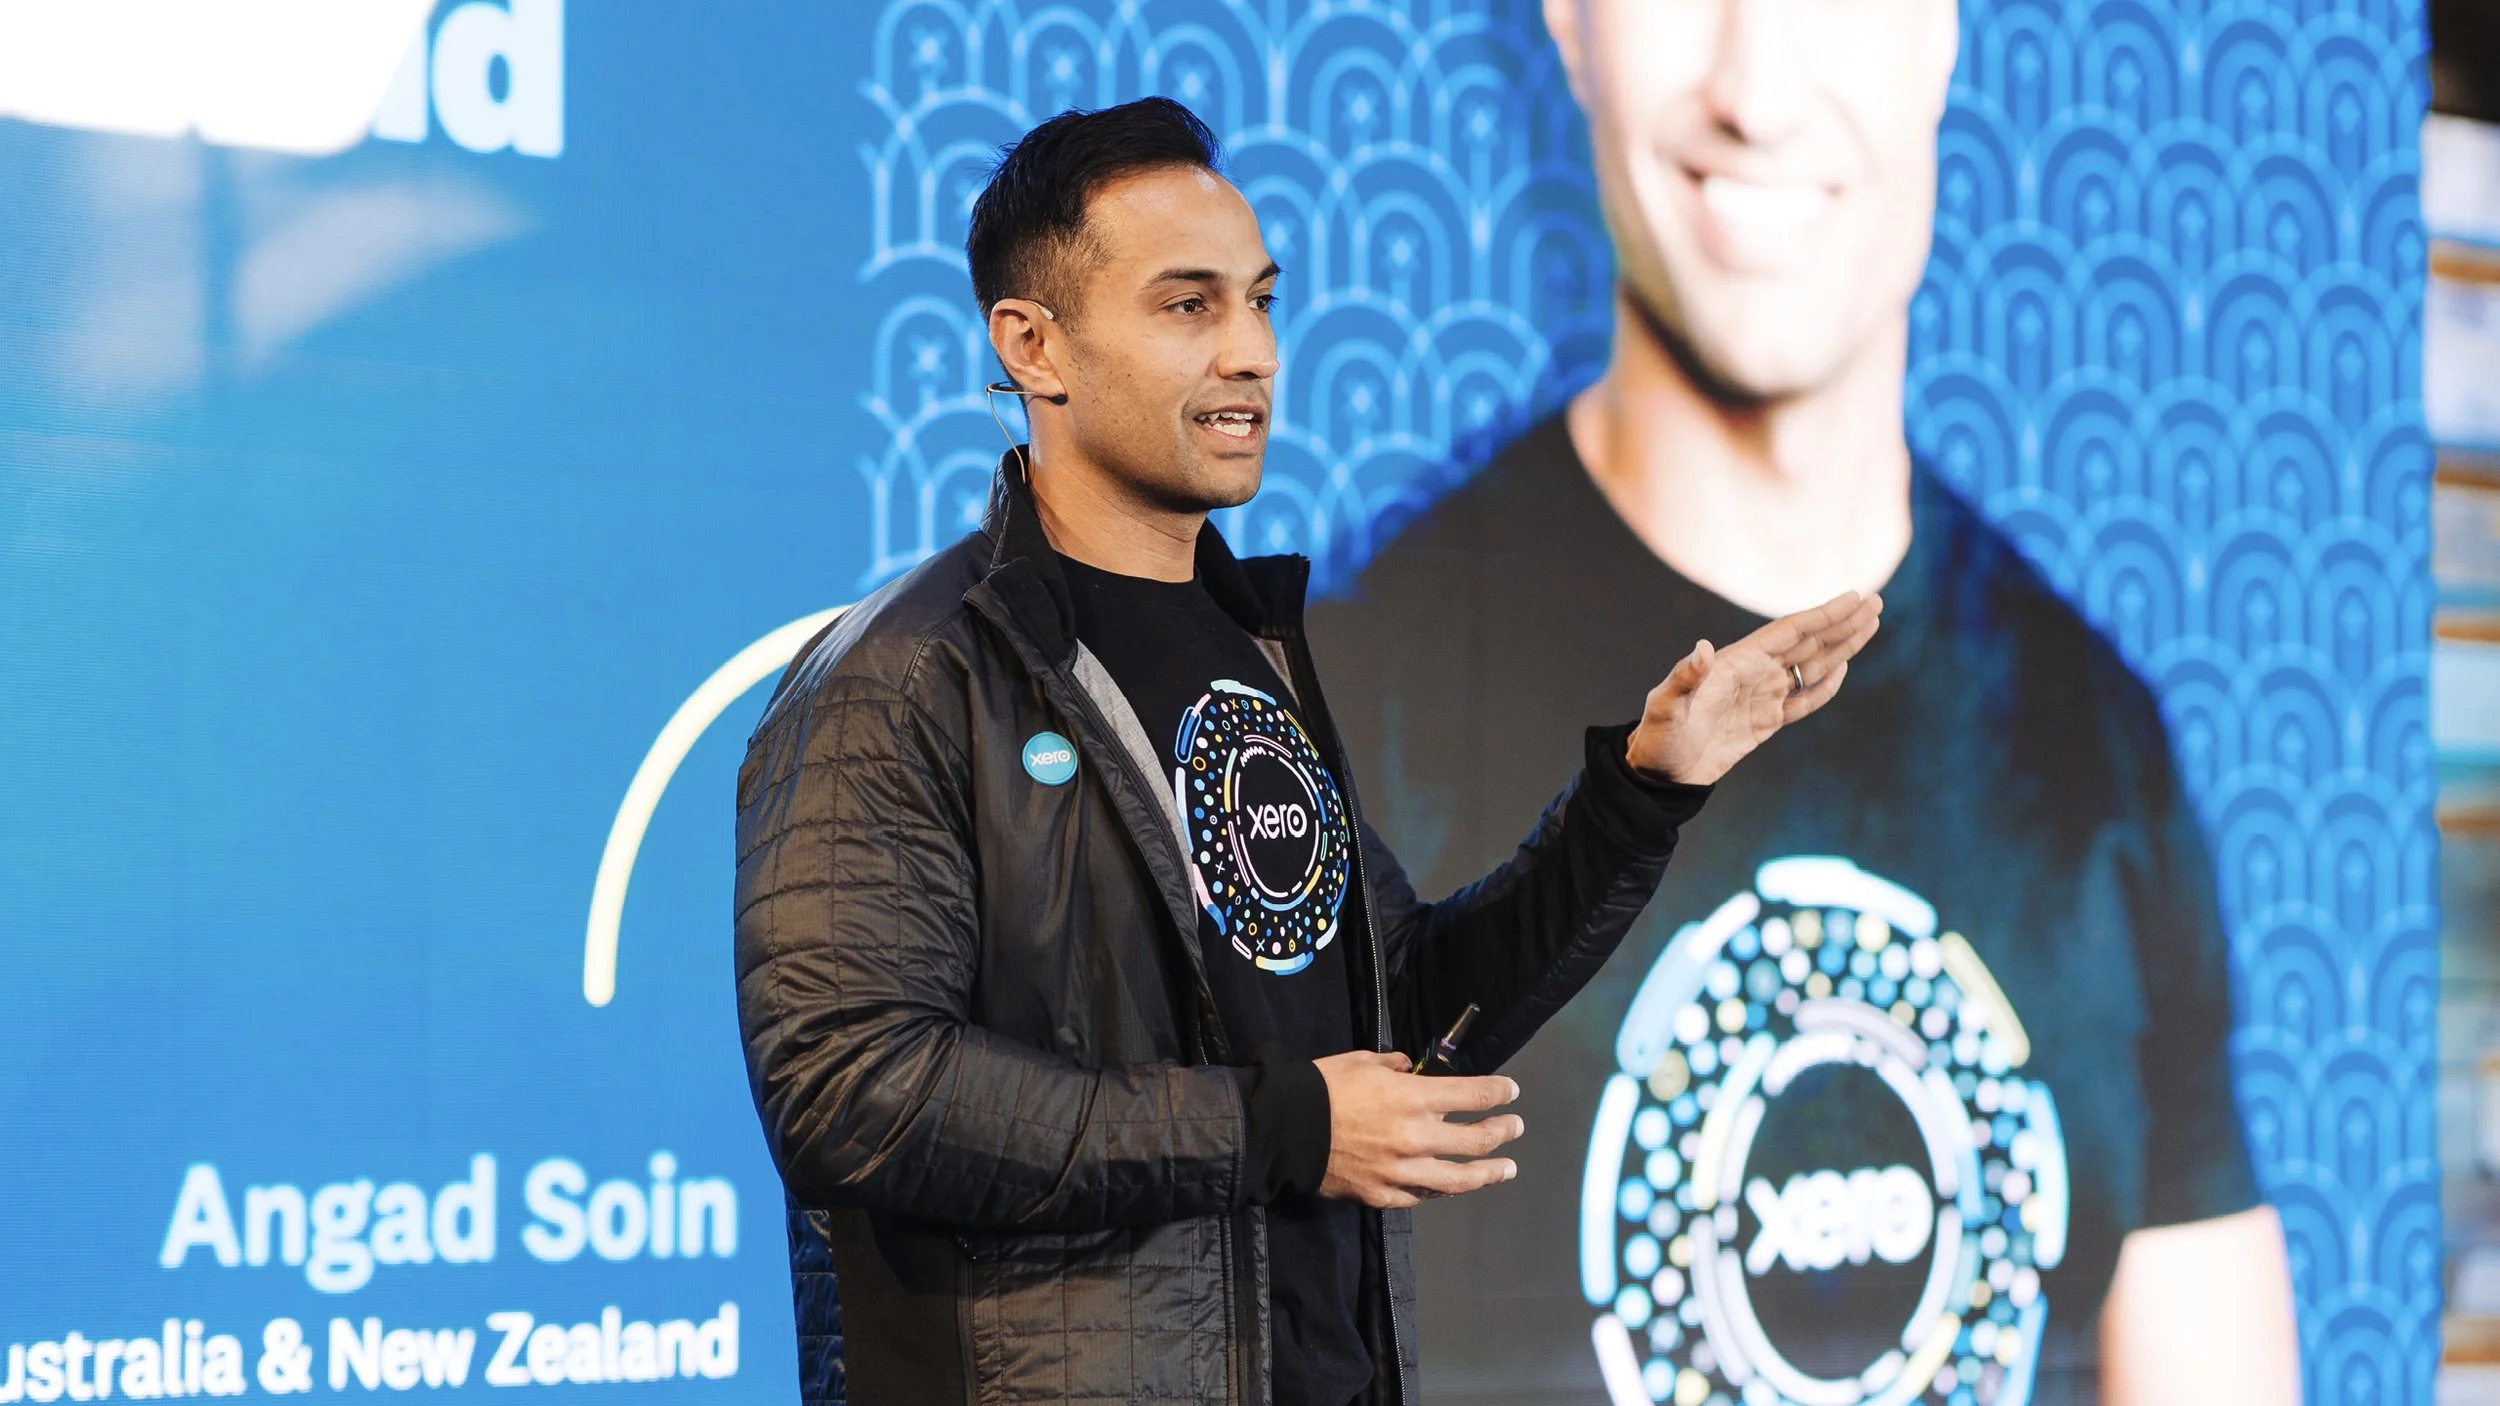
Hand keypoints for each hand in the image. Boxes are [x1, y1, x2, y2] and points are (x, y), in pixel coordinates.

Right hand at [1312, 1051, 1524, 1208]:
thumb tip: (1409, 1070)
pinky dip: (1441, 1188)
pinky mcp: (1385, 1196)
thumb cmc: (1323, 1087)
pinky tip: (1453, 1184)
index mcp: (1414, 1098)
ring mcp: (1403, 1172)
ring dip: (1489, 1172)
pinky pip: (1423, 1195)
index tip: (1511, 1091)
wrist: (1285, 1130)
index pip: (1474, 1095)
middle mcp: (1417, 1137)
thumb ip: (1395, 1066)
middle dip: (1502, 1130)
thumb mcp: (1362, 1061)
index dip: (1499, 1093)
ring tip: (1507, 1168)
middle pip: (1477, 1139)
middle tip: (1514, 1127)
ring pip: (1460, 1179)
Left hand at [1625, 590, 1883, 784]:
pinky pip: (1803, 701)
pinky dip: (1825, 686)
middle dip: (1842, 623)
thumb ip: (1685, 678)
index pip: (1789, 632)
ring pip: (1811, 666)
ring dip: (1841, 647)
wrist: (1658, 776)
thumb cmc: (1657, 738)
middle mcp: (1753, 673)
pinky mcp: (1765, 723)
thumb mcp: (1665, 706)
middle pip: (1808, 642)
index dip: (1822, 615)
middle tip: (1875, 602)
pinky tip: (1843, 668)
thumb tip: (1701, 648)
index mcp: (1736, 662)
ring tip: (1870, 624)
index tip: (1853, 598)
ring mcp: (1762, 697)